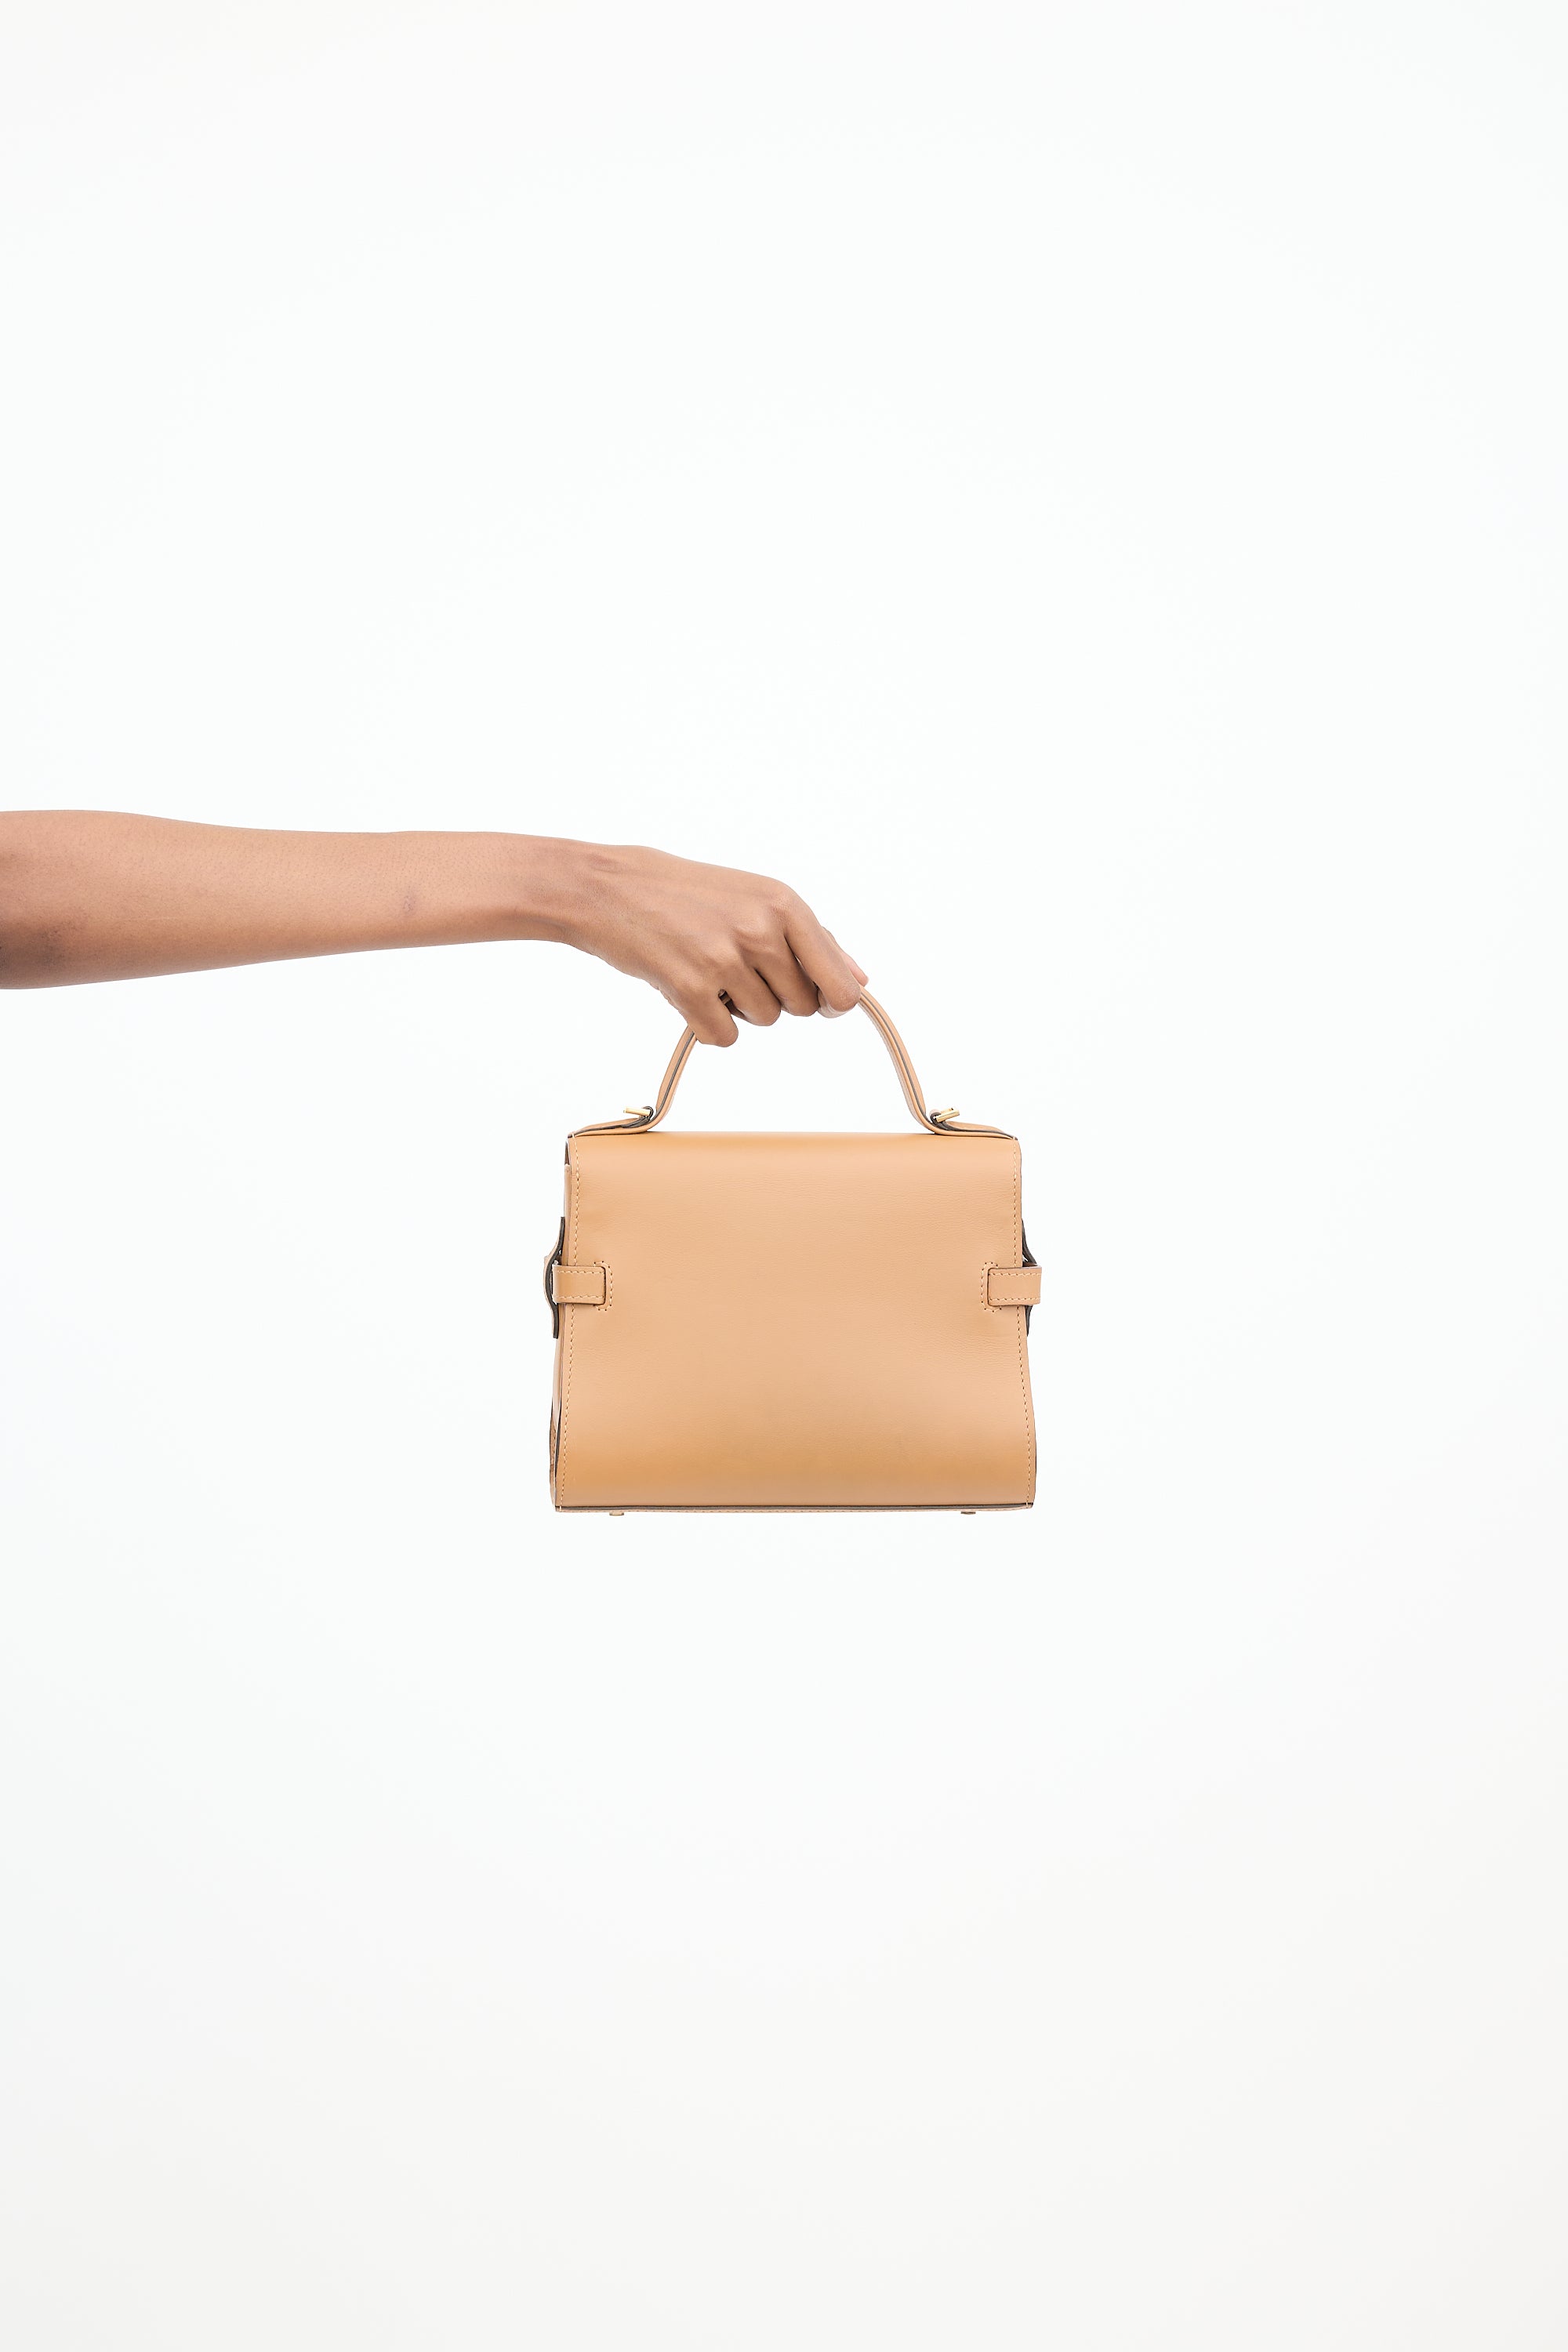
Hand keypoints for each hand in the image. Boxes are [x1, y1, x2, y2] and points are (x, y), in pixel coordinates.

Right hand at [543, 841, 867, 1045]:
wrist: (613, 889)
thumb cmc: (690, 894)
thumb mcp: (758, 898)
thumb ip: (814, 940)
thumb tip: (859, 981)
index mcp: (785, 905)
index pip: (840, 985)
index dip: (834, 1003)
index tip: (821, 1001)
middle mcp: (760, 930)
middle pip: (803, 1008)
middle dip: (776, 996)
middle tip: (739, 965)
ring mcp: (725, 960)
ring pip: (765, 1022)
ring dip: (740, 1007)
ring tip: (709, 969)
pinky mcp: (689, 988)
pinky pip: (725, 1037)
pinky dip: (709, 1024)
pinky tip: (689, 988)